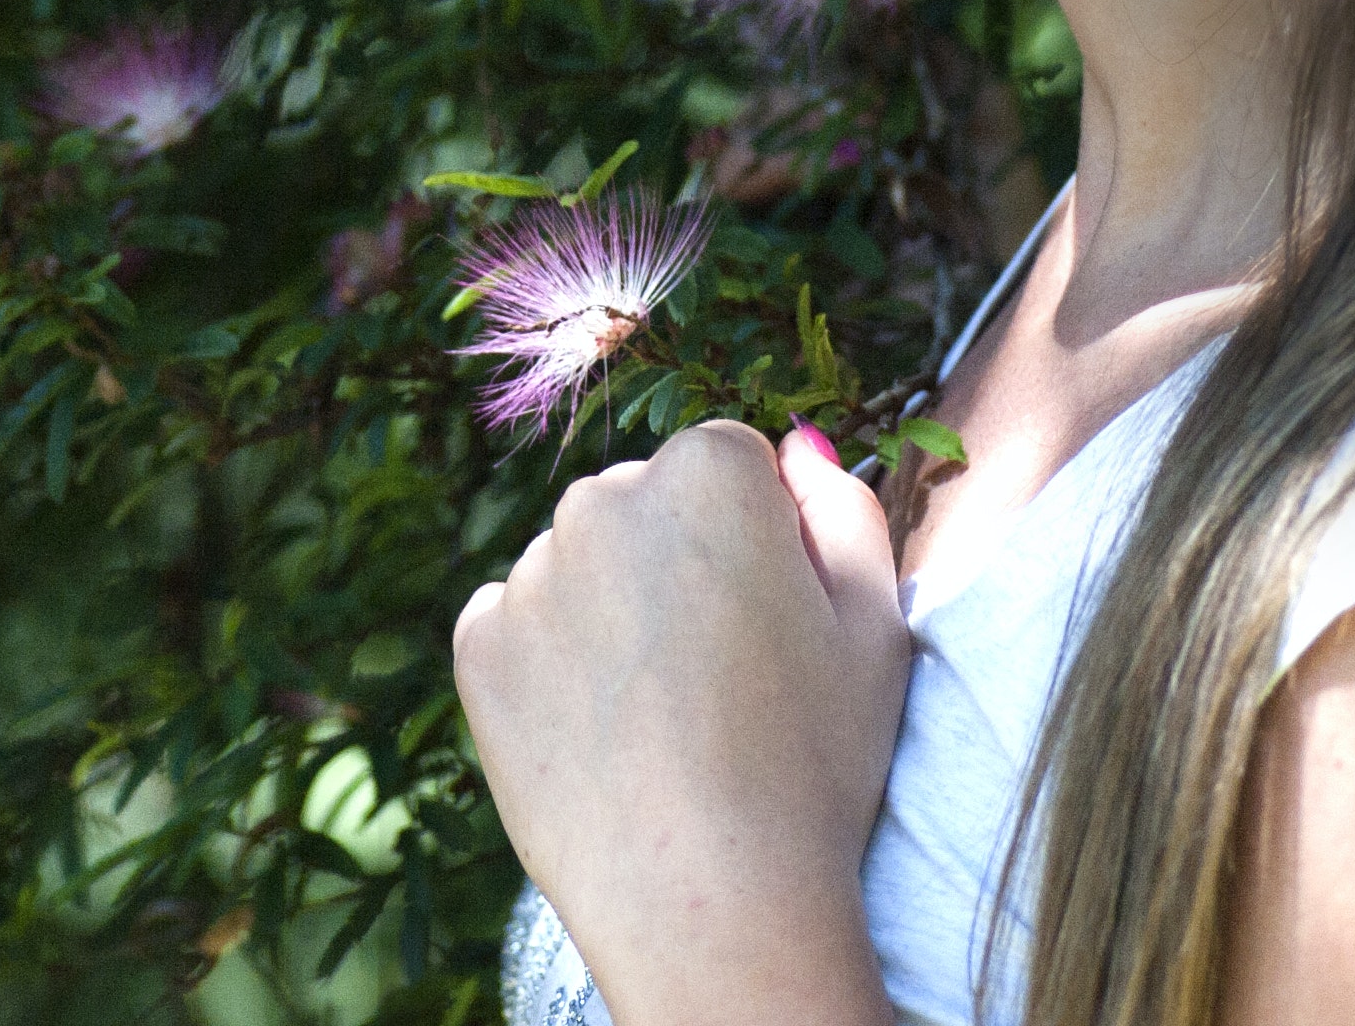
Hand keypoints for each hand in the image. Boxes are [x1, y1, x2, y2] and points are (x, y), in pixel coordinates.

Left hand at [452, 420, 910, 1025]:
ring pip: (581, 565)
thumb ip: (844, 513)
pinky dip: (552, 662)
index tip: (773, 619)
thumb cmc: (812, 767)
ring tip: (662, 720)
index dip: (762, 539)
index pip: (732, 462)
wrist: (708, 902)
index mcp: (708, 473)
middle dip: (678, 561)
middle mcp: (602, 499)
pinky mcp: (478, 645)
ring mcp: (531, 572)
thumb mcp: (875, 628)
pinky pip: (520, 624)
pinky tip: (604, 734)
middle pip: (646, 505)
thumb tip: (799, 451)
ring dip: (612, 610)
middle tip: (720, 678)